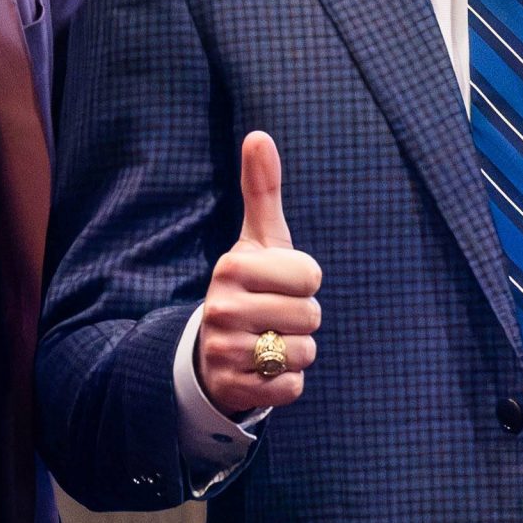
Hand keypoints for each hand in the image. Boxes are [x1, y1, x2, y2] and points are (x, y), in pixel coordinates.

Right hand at [194, 133, 322, 418]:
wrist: (210, 349)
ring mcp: (224, 350)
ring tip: (268, 341)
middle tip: (273, 316)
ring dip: (296, 352)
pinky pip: (291, 388)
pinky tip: (264, 369)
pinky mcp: (233, 388)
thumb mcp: (257, 240)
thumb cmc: (248, 286)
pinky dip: (287, 382)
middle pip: (311, 317)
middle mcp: (221, 308)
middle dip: (302, 319)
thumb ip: (262, 189)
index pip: (311, 276)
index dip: (305, 282)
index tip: (279, 283)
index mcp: (232, 267)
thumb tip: (259, 134)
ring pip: (304, 353)